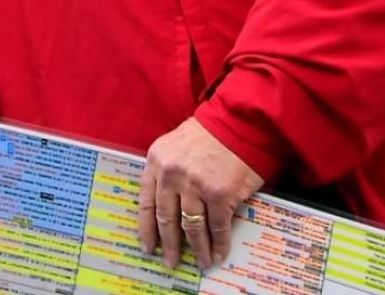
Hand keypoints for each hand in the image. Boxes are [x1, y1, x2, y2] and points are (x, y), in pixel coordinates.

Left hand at [137, 118, 263, 271]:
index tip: (147, 247)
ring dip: (196, 248)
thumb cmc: (209, 134)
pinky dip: (219, 243)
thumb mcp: (174, 146)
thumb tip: (168, 207)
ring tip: (201, 261)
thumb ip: (166, 172)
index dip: (146, 229)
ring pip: (191, 227)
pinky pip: (217, 226)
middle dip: (169, 245)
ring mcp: (194, 185)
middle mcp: (171, 174)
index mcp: (156, 162)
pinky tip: (219, 252)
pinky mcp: (219, 193)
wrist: (239, 122)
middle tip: (170, 262)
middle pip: (166, 219)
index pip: (145, 203)